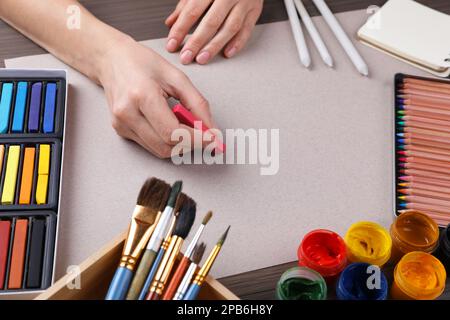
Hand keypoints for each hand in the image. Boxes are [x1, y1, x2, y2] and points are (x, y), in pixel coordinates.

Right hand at [99, 36, 215, 157]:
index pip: (173, 132)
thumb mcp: (177, 77)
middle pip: (167, 147)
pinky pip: (150, 145)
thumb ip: (197, 104)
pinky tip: (169, 124)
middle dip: (190, 144)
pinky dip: (165, 140)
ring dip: (179, 144)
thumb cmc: (142, 63)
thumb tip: (211, 129)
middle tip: (202, 132)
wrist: (111, 60)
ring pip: (159, 151)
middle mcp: (128, 113)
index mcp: (142, 96)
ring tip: (184, 125)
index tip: (212, 139)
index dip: (196, 140)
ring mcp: (121, 124)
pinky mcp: (120, 131)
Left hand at [165, 0, 262, 64]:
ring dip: (215, 46)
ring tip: (202, 58)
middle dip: (196, 42)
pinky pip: (246, 30)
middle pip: (211, 22)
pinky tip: (227, 53)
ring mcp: (244, 2)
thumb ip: (185, 5)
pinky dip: (237, 43)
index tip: (172, 44)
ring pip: (229, 28)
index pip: (192, 11)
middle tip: (186, 57)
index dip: (181, 29)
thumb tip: (171, 23)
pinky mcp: (255, 10)